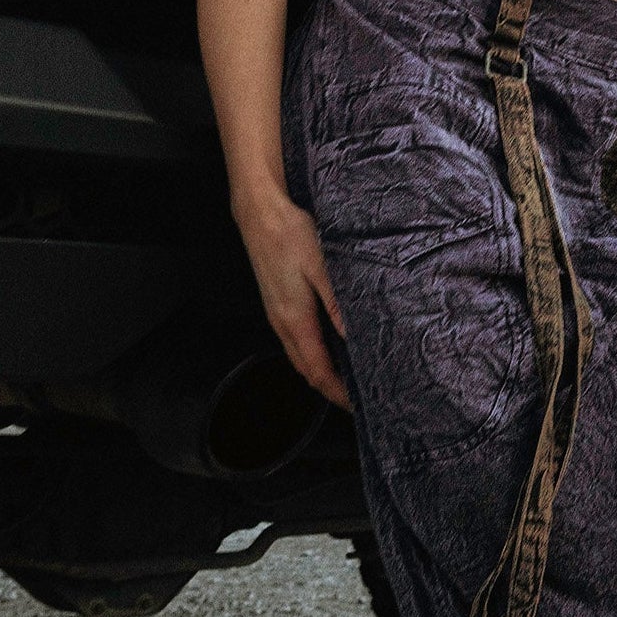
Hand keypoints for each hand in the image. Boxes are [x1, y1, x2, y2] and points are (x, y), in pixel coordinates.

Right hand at [237, 190, 350, 409]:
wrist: (260, 212)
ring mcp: (277, 314)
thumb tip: (353, 336)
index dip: (336, 392)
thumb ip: (337, 304)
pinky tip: (328, 346)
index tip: (356, 403)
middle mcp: (282, 323)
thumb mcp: (321, 266)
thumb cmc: (289, 234)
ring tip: (346, 377)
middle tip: (356, 396)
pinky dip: (312, 354)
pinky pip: (295, 340)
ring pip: (299, 356)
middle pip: (306, 369)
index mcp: (294, 319)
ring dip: (320, 371)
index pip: (317, 370)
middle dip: (329, 388)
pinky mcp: (277, 303)